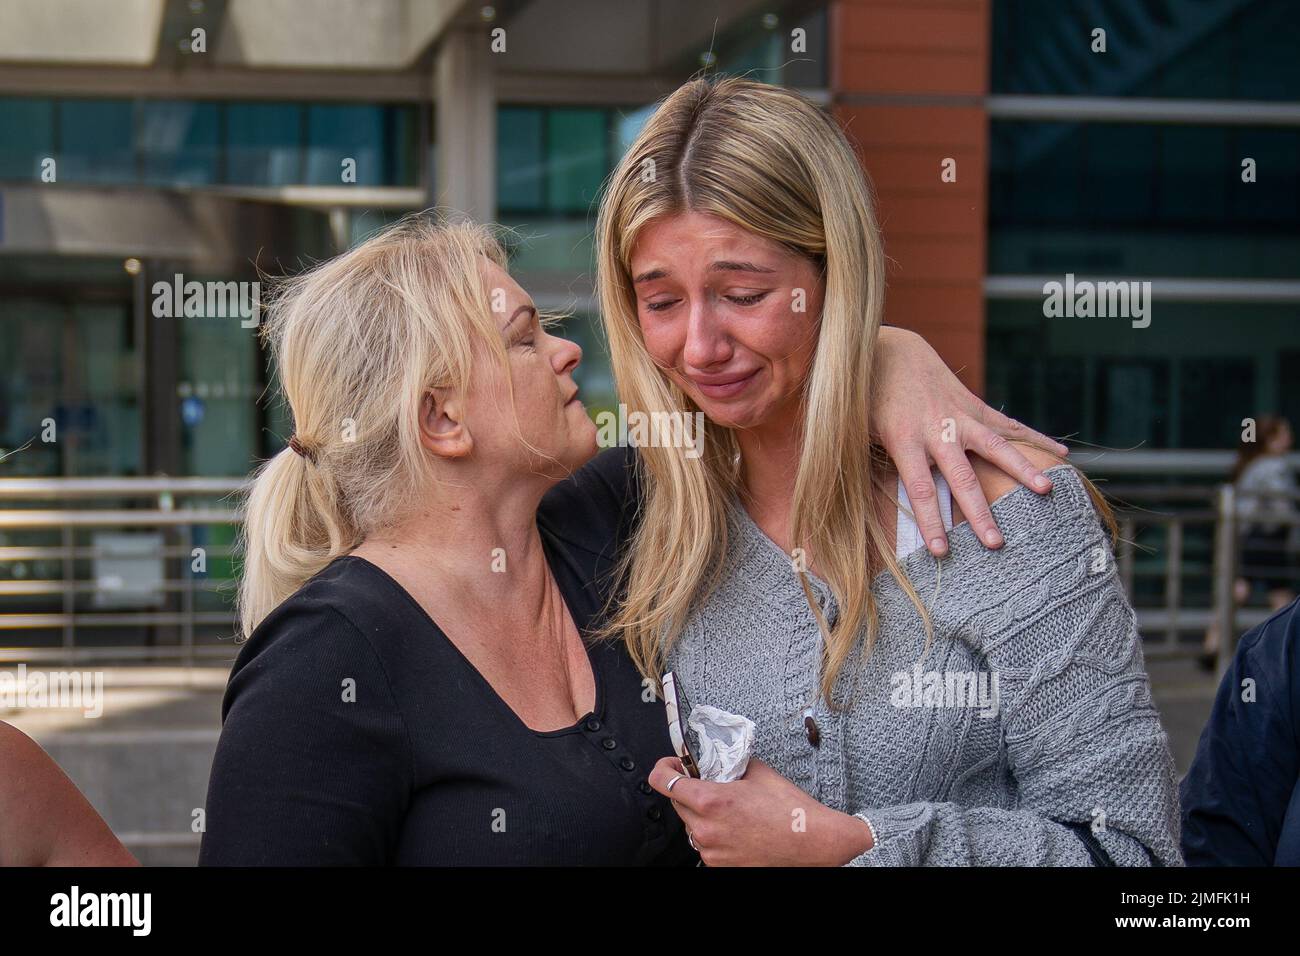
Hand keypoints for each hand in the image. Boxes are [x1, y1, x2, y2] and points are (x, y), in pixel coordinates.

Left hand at [648, 756, 873, 865]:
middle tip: (709, 783)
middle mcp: (706, 829)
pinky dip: (714, 833)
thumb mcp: (756, 772)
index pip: (663, 781)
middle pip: (677, 803)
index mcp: (711, 801)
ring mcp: (711, 851)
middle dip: (688, 790)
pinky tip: (735, 827)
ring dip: (701, 814)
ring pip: (691, 825)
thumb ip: (729, 762)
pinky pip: (705, 844)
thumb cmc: (789, 809)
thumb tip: (716, 756)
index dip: (665, 768)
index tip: (672, 765)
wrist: (812, 841)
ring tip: (730, 809)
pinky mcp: (719, 866)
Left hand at [873, 326, 1068, 555]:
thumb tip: (858, 500)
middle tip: (996, 543)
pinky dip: (1034, 439)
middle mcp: (936, 429)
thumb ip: (868, 464)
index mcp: (904, 440)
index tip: (943, 551)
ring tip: (1046, 491)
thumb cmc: (867, 400)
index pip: (921, 489)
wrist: (888, 351)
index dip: (931, 522)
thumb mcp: (859, 433)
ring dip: (1021, 469)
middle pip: (962, 476)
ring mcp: (958, 415)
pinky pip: (1006, 425)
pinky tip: (1061, 454)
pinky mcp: (972, 405)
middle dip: (979, 512)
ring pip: (994, 445)